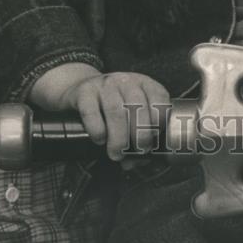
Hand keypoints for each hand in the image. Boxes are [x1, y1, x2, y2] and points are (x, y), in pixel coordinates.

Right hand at [28, 62, 169, 160]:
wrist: (82, 89)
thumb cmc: (113, 106)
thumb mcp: (130, 113)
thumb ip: (138, 136)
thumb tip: (137, 162)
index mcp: (144, 83)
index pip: (159, 97)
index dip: (160, 121)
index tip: (154, 140)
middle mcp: (126, 81)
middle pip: (138, 107)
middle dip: (141, 135)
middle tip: (138, 152)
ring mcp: (105, 84)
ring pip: (115, 111)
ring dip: (119, 138)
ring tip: (117, 154)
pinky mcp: (84, 92)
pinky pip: (92, 112)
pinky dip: (98, 130)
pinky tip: (100, 140)